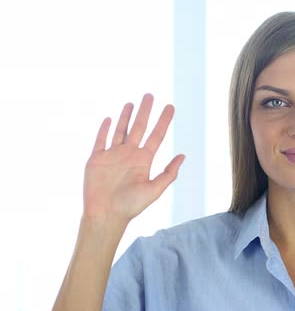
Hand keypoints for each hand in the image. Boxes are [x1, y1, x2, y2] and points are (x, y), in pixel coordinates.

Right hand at [83, 93, 184, 223]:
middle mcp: (129, 155)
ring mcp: (113, 156)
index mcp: (144, 160)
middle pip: (139, 127)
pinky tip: (109, 119)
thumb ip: (168, 173)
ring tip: (131, 103)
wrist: (106, 214)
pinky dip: (104, 129)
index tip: (171, 107)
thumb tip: (183, 156)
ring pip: (120, 131)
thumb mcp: (154, 189)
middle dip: (145, 111)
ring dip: (126, 117)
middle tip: (150, 95)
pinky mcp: (96, 159)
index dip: (164, 121)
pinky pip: (100, 141)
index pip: (156, 135)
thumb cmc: (131, 205)